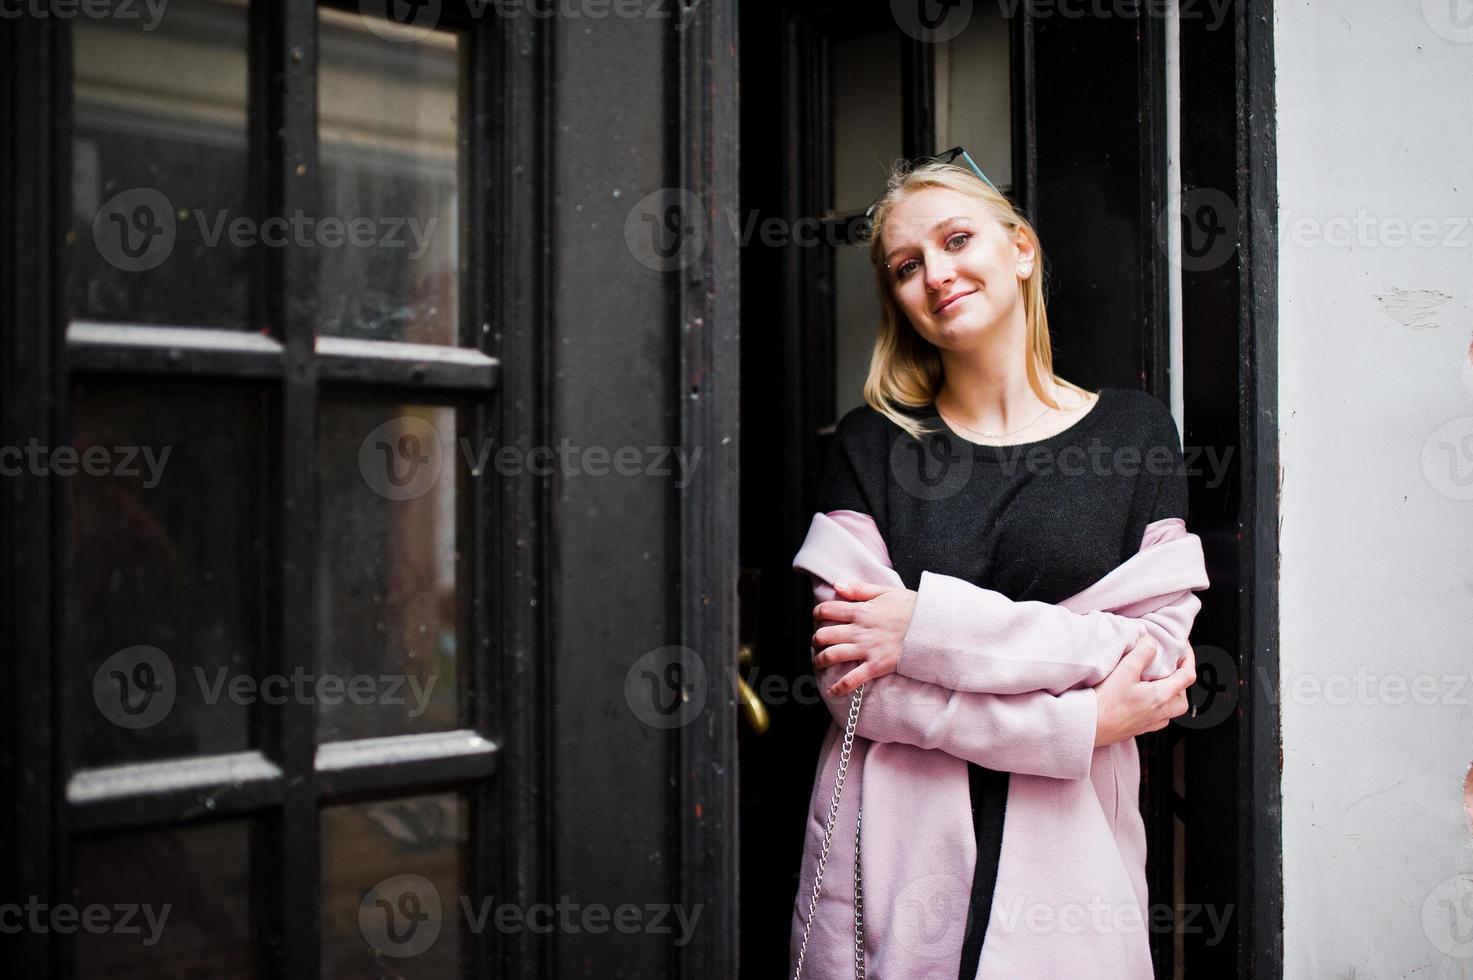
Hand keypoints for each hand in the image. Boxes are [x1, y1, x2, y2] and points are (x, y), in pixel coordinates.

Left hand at [810, 581, 918, 698]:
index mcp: (860, 610)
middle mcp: (859, 630)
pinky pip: (852, 679)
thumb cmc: (912, 608)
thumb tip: (837, 584)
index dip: (818, 613)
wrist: (933, 626)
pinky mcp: (876, 666)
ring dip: (820, 660)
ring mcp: (866, 649)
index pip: (827, 610)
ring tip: (819, 662)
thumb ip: (859, 589)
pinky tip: (831, 692)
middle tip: (817, 642)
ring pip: (832, 655)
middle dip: (816, 639)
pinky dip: (839, 687)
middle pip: (824, 634)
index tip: (818, 616)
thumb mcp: (886, 592)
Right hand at [1093, 638, 1196, 746]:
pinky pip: (1159, 718)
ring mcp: (1151, 723)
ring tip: (1156, 682)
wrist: (1089, 726)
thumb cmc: (1106, 701)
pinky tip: (1144, 699)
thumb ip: (1142, 653)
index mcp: (1161, 697)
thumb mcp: (1125, 670)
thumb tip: (1152, 643)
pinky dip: (1158, 706)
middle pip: (1183, 696)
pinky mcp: (1139, 729)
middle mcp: (1161, 713)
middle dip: (1181, 680)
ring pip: (1172, 709)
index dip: (1189, 658)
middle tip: (1170, 667)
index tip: (1183, 647)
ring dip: (1170, 694)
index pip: (1188, 676)